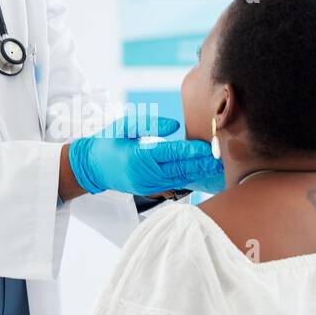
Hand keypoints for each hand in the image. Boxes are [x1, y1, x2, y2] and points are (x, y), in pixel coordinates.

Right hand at [68, 114, 221, 195]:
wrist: (92, 168)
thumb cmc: (108, 141)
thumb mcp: (124, 126)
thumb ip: (149, 124)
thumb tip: (174, 125)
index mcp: (138, 157)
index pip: (170, 153)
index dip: (192, 150)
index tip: (210, 146)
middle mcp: (146, 175)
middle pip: (180, 168)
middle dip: (203, 163)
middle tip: (224, 157)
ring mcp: (149, 185)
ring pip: (181, 178)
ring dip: (201, 172)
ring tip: (220, 166)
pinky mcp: (152, 190)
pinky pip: (176, 183)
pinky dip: (192, 178)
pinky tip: (206, 173)